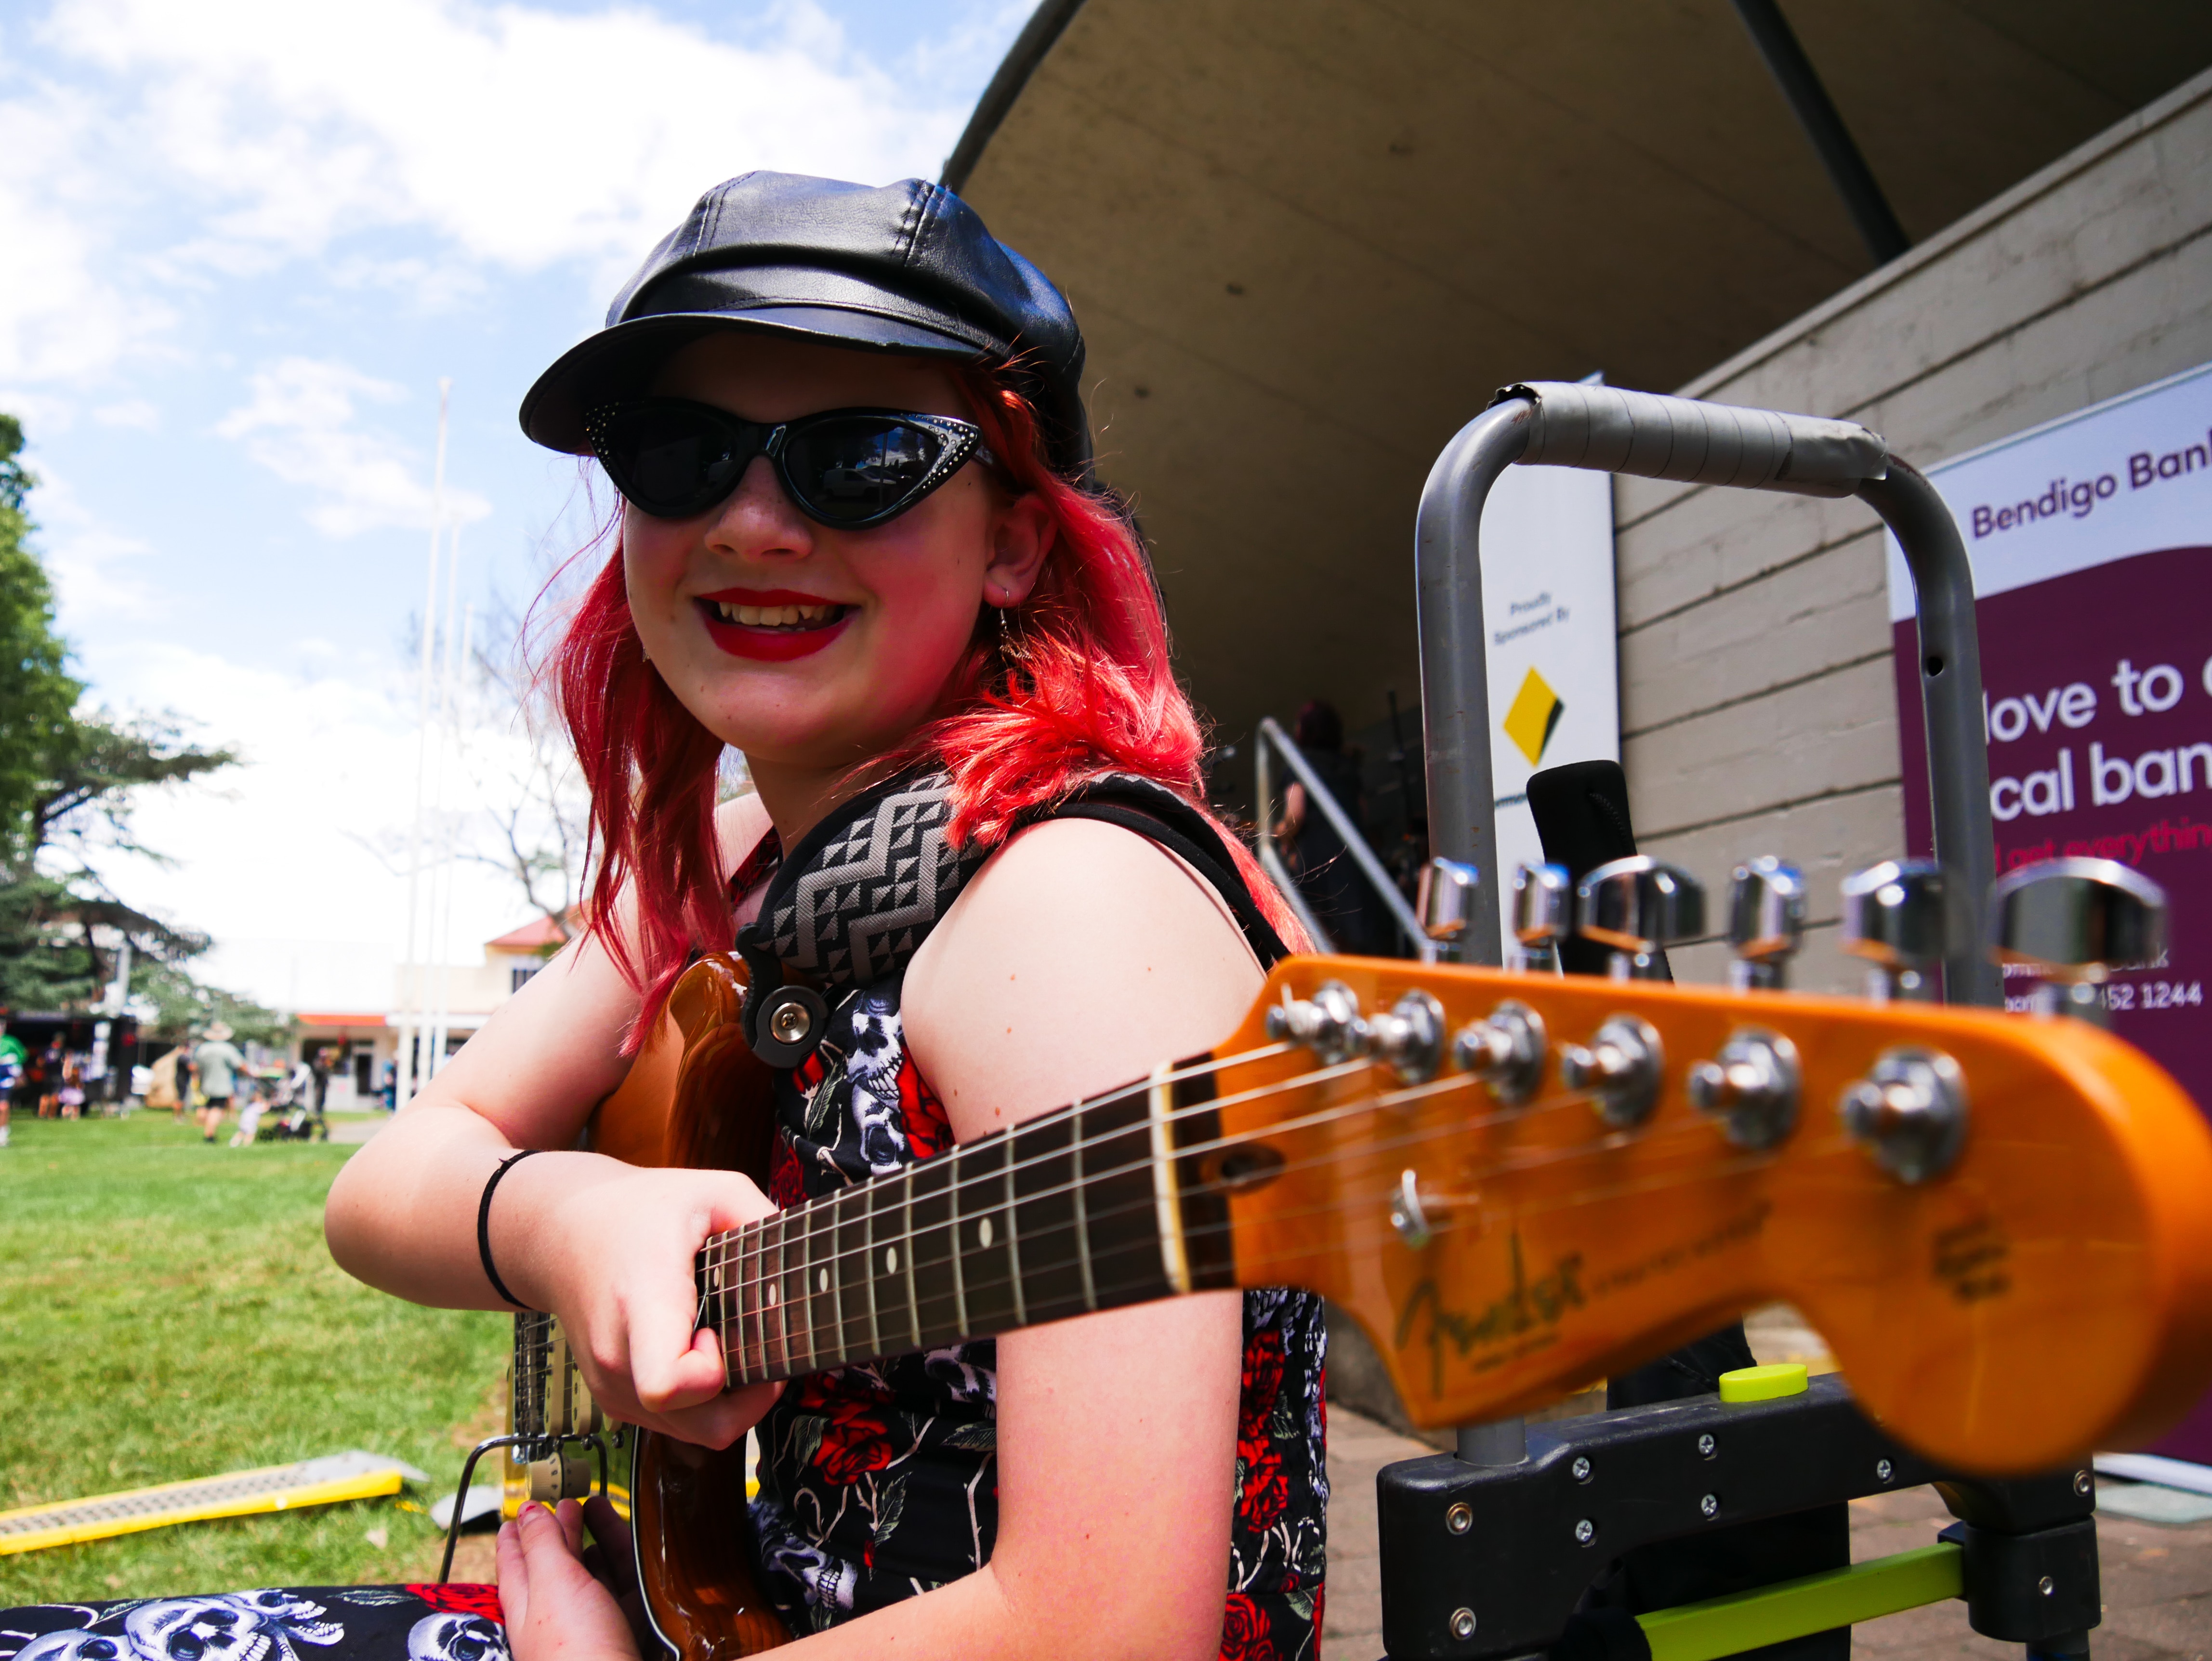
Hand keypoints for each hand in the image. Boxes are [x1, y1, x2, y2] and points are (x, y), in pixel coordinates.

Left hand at [496, 1499, 642, 1660]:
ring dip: (594, 1540)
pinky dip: (624, 1566)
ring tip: (599, 1509)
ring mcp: (590, 1625)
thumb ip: (541, 1544)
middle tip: (565, 1501)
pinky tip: (632, 1552)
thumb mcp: (551, 1583)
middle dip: (558, 1530)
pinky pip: (621, 1590)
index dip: (517, 1532)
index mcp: (527, 1604)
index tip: (519, 1510)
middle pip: (554, 1564)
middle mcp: (555, 1616)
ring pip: (590, 1574)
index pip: (516, 1560)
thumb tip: (526, 1510)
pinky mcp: (623, 1632)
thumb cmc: (575, 1649)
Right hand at [513, 1162, 782, 1447]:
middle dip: (745, 1396)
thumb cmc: (639, 1211)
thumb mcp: (712, 1191)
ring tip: (728, 1342)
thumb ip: (766, 1222)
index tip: (724, 1336)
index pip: (668, 1383)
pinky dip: (703, 1404)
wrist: (561, 1233)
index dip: (715, 1375)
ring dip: (727, 1401)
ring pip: (694, 1433)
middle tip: (749, 1342)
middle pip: (699, 1425)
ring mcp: (613, 1387)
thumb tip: (810, 1263)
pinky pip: (675, 1425)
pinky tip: (705, 1353)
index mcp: (642, 1303)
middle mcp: (620, 1358)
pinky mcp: (616, 1400)